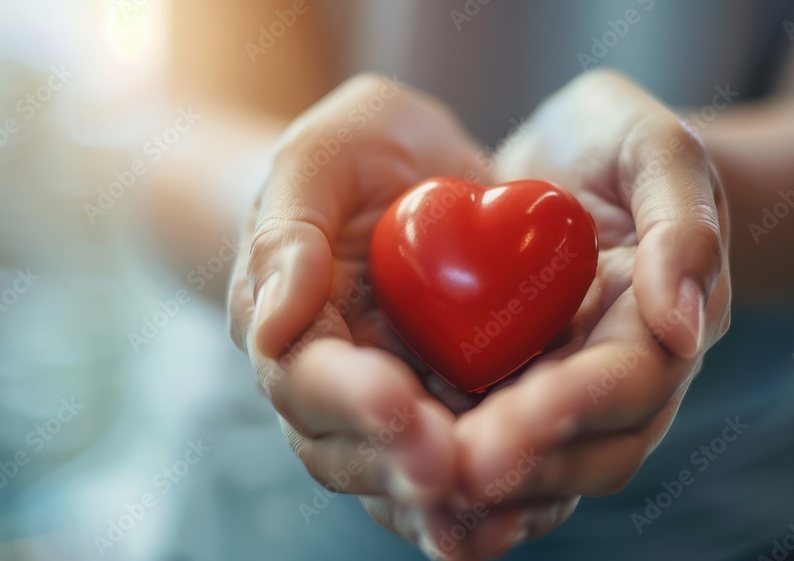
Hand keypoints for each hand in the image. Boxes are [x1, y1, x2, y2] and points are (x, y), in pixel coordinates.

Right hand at [227, 74, 485, 556]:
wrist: (409, 169)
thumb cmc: (354, 153)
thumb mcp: (318, 158)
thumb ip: (288, 234)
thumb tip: (266, 331)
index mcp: (287, 326)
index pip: (304, 377)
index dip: (349, 397)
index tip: (398, 402)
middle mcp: (330, 384)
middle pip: (348, 449)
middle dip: (400, 462)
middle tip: (451, 470)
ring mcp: (388, 404)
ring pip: (401, 475)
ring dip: (443, 502)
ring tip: (493, 517)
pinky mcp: (447, 409)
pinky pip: (459, 466)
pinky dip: (486, 499)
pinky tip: (527, 513)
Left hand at [449, 70, 731, 557]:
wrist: (568, 157)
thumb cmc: (617, 143)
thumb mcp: (658, 150)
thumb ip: (683, 225)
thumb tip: (684, 327)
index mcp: (662, 325)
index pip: (630, 384)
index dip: (576, 407)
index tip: (517, 418)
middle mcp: (618, 375)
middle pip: (589, 450)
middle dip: (527, 465)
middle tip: (456, 469)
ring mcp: (564, 388)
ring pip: (543, 469)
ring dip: (491, 493)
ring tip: (428, 502)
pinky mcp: (513, 388)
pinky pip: (493, 445)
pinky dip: (459, 475)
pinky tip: (410, 493)